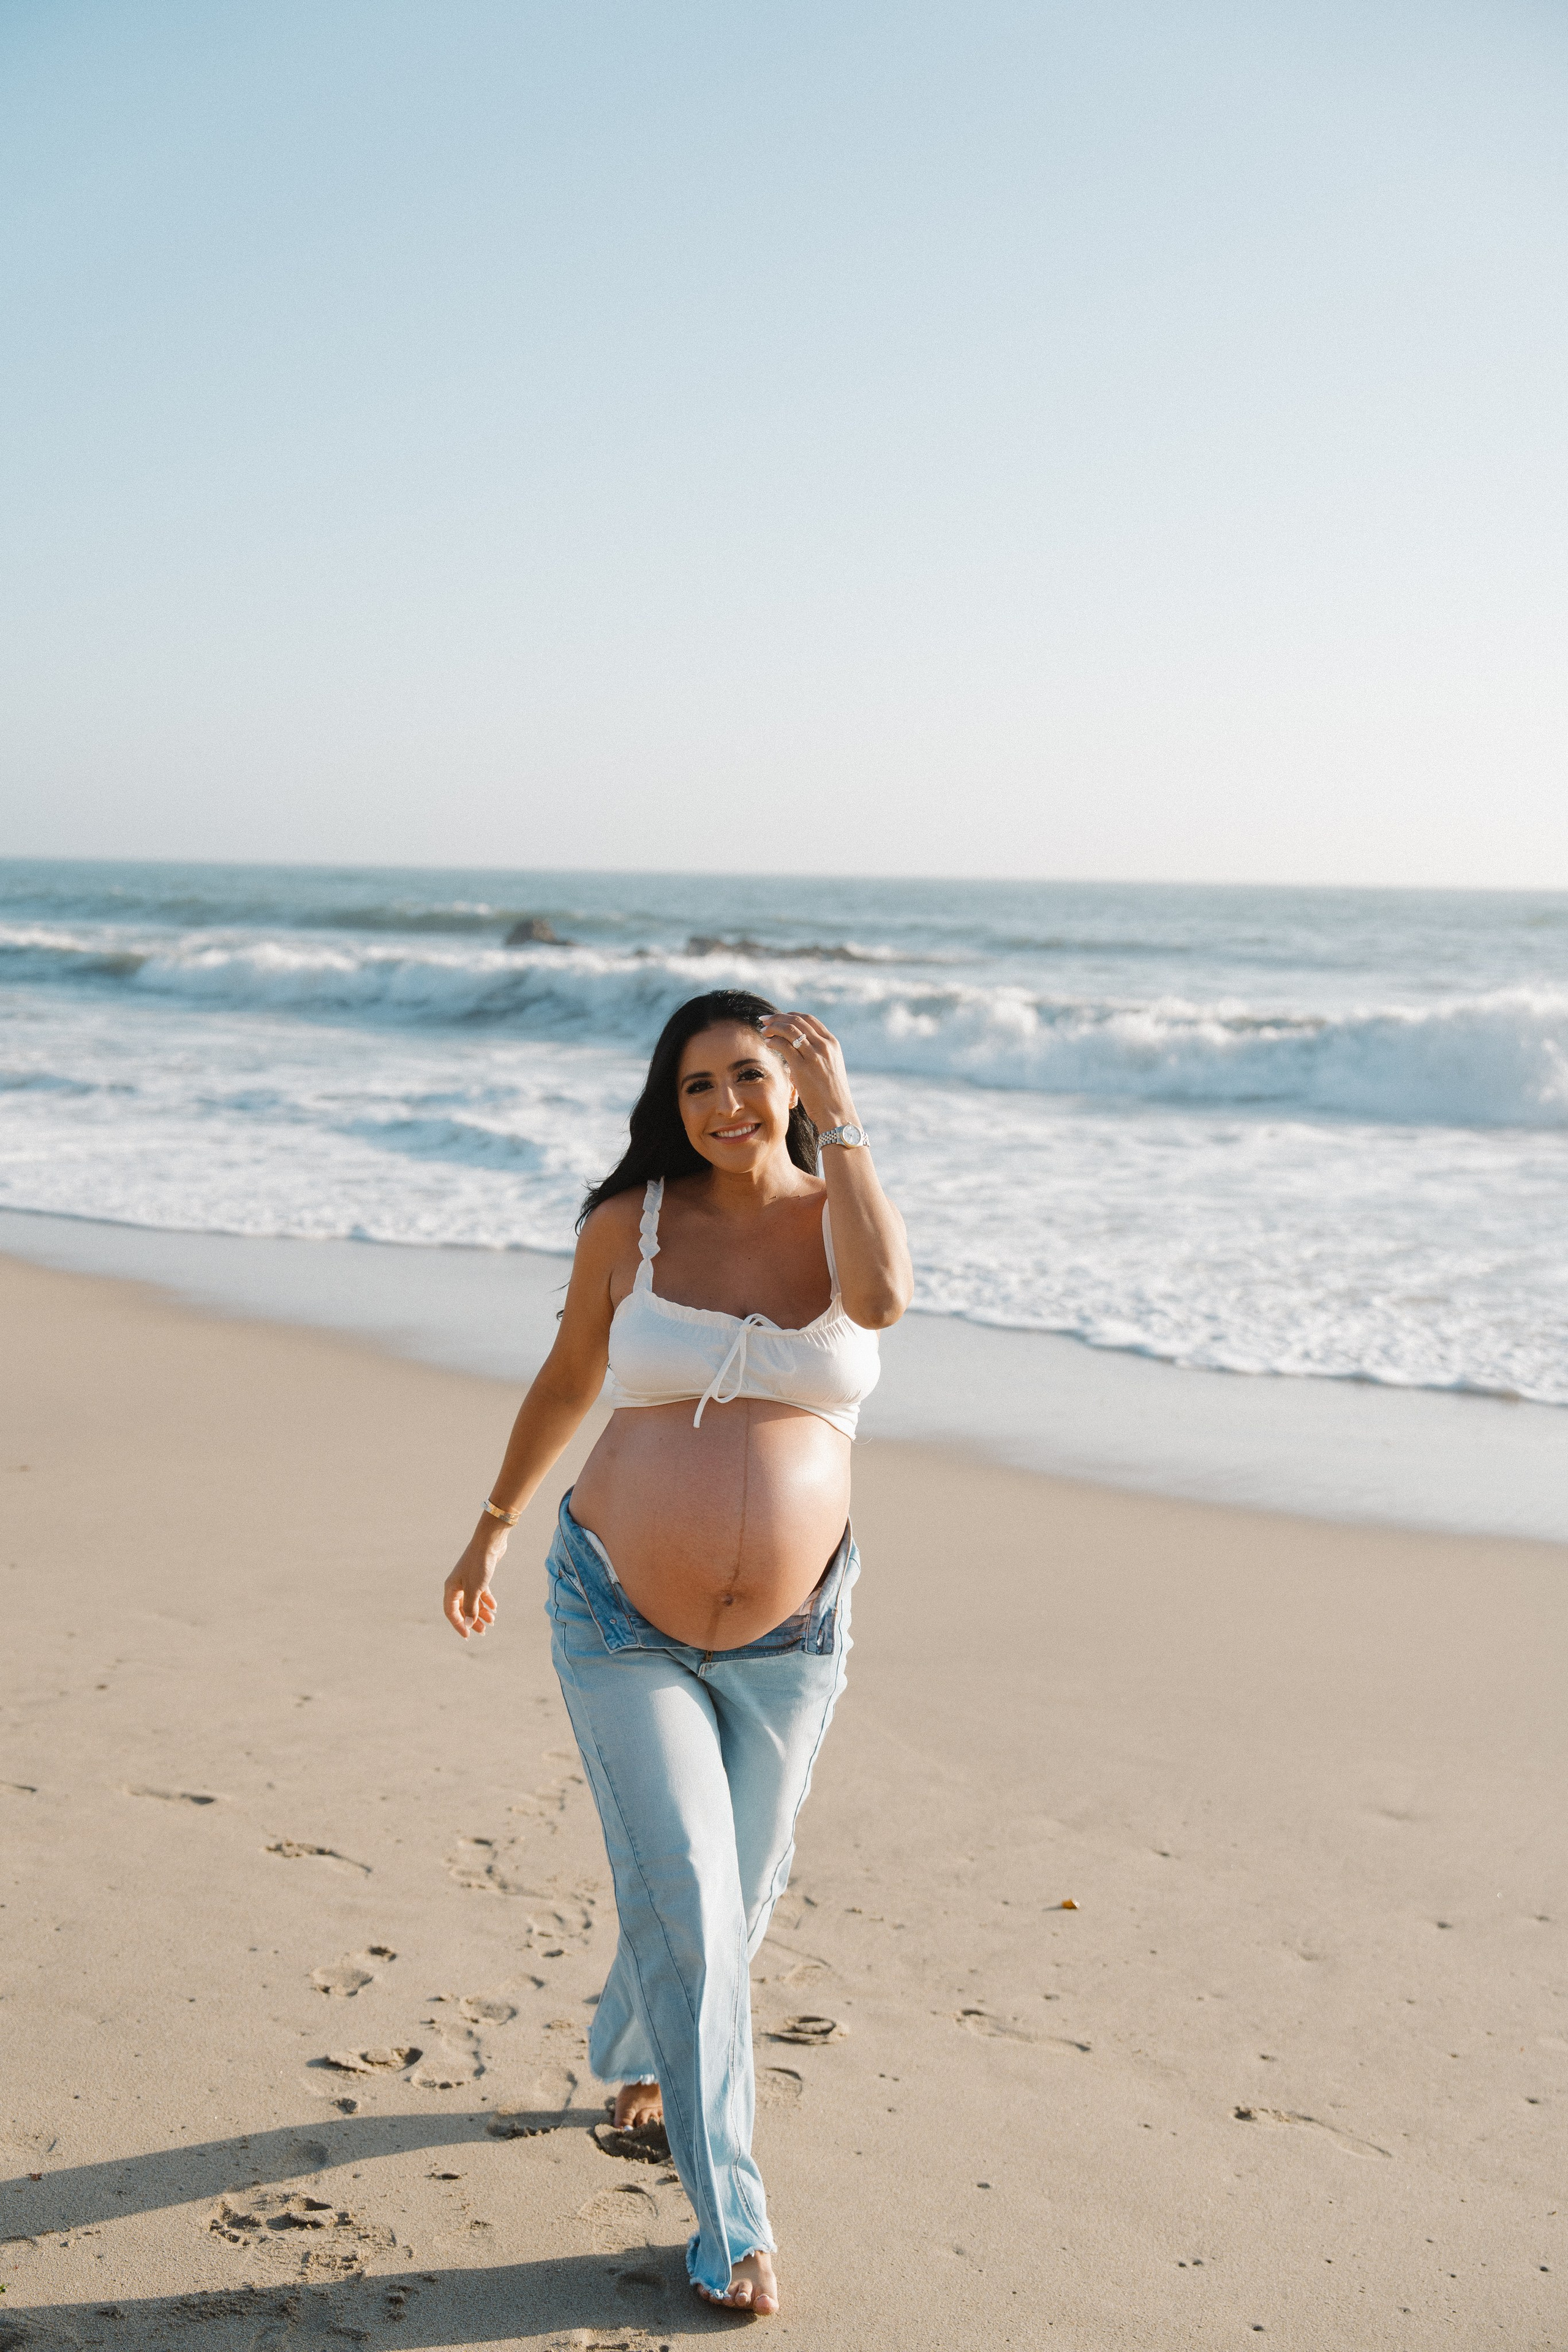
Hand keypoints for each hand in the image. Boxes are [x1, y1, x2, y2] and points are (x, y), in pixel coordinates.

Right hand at [444, 1539, 500, 1638]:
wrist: (490, 1542)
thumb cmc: (479, 1564)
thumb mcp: (475, 1589)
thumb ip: (471, 1607)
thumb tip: (468, 1624)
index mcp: (451, 1588)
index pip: (451, 1612)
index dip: (458, 1624)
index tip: (468, 1635)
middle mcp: (457, 1585)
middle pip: (462, 1608)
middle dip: (472, 1620)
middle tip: (483, 1631)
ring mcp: (468, 1580)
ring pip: (473, 1601)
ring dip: (482, 1612)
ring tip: (492, 1621)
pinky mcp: (479, 1576)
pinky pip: (481, 1593)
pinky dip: (487, 1601)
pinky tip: (495, 1607)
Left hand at [759, 1012, 856, 1130]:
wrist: (837, 1112)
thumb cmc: (830, 1094)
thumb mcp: (830, 1067)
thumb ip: (817, 1054)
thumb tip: (798, 1047)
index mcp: (832, 1043)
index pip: (808, 1019)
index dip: (790, 1015)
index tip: (778, 1017)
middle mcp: (824, 1046)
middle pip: (797, 1021)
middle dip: (777, 1017)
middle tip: (765, 1020)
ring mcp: (814, 1055)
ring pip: (789, 1030)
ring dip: (773, 1027)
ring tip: (764, 1031)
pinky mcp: (803, 1067)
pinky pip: (783, 1046)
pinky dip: (773, 1041)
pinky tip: (767, 1044)